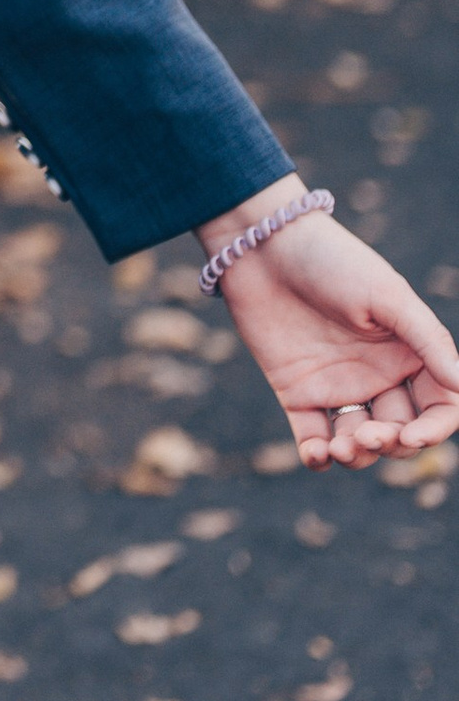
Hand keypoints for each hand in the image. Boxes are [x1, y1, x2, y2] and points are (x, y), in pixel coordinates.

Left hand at [200, 183, 458, 469]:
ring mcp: (338, 386)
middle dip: (389, 443)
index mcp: (409, 354)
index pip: (439, 407)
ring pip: (359, 442)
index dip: (433, 430)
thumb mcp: (387, 296)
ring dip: (357, 455)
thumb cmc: (333, 261)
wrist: (262, 244)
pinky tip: (317, 454)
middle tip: (366, 434)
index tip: (413, 436)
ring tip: (341, 447)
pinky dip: (317, 456)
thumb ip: (427, 342)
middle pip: (400, 432)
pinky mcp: (296, 391)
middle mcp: (379, 375)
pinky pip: (312, 437)